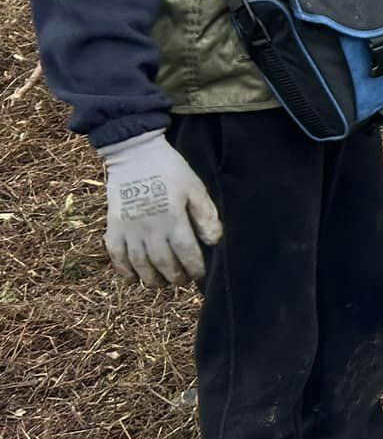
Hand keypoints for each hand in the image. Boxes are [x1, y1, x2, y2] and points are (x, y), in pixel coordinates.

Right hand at [99, 130, 220, 286]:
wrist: (135, 155)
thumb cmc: (170, 170)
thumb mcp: (195, 188)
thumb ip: (205, 215)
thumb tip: (214, 241)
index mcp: (173, 218)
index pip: (187, 252)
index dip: (194, 267)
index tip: (200, 274)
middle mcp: (150, 228)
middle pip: (163, 263)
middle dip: (175, 277)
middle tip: (182, 281)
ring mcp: (129, 228)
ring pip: (139, 264)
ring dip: (151, 279)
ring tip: (161, 283)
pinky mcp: (113, 226)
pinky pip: (115, 255)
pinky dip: (123, 270)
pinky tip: (133, 279)